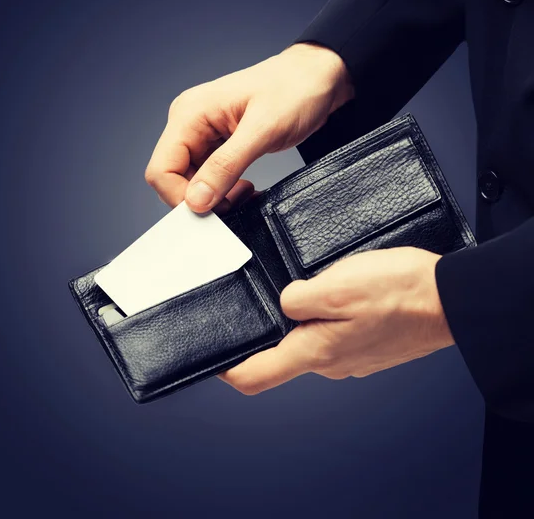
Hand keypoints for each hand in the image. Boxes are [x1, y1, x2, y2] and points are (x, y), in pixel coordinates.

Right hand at [145, 43, 353, 213]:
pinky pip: (211, 177)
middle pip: (174, 179)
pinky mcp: (219, 144)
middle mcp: (190, 124)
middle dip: (201, 199)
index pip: (161, 169)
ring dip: (216, 197)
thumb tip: (196, 199)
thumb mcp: (262, 131)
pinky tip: (246, 190)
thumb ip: (226, 166)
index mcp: (189, 114)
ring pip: (193, 182)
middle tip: (235, 202)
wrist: (318, 78)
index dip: (180, 197)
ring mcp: (204, 134)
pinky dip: (226, 191)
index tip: (211, 211)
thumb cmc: (295, 90)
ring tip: (245, 193)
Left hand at [219, 247, 453, 394]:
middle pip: (282, 354)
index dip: (227, 370)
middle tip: (270, 296)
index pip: (256, 376)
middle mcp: (330, 363)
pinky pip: (333, 334)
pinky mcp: (365, 347)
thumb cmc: (399, 291)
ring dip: (303, 318)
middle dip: (271, 328)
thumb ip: (298, 297)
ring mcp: (350, 357)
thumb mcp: (337, 285)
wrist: (450, 299)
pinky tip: (339, 294)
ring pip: (310, 340)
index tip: (212, 358)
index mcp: (315, 352)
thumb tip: (284, 301)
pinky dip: (327, 317)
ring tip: (312, 287)